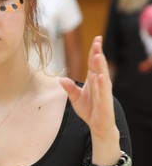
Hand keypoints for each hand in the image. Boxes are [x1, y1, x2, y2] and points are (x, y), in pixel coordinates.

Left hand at [59, 36, 119, 152]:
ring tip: (98, 54)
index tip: (96, 39)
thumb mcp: (75, 98)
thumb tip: (61, 78)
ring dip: (100, 65)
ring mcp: (104, 91)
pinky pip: (104, 91)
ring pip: (103, 75)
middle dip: (98, 53)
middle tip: (98, 40)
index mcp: (93, 80)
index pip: (93, 63)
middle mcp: (100, 82)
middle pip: (99, 65)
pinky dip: (102, 83)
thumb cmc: (89, 110)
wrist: (98, 125)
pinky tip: (101, 76)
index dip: (94, 51)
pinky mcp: (105, 101)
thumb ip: (69, 88)